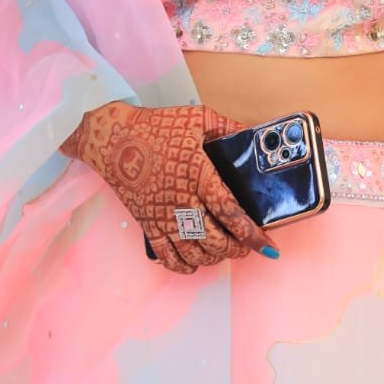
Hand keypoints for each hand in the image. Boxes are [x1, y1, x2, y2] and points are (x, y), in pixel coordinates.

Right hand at [61, 102, 272, 273]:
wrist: (115, 139)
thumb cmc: (156, 127)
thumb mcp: (198, 118)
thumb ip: (227, 127)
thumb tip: (249, 135)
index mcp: (199, 175)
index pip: (231, 213)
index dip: (251, 234)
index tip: (267, 246)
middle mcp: (182, 201)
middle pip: (216, 239)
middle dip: (236, 249)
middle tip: (246, 246)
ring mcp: (163, 216)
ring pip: (194, 252)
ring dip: (214, 258)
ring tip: (223, 251)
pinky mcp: (148, 224)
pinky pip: (166, 256)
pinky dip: (183, 266)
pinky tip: (194, 263)